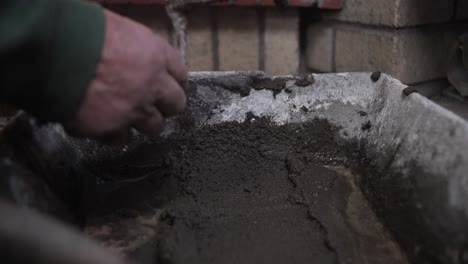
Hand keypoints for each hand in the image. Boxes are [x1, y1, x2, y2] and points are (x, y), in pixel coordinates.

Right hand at [65, 10, 186, 141]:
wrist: (55, 55)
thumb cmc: (83, 32)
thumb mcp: (119, 30)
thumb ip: (135, 49)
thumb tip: (135, 59)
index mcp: (156, 57)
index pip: (180, 73)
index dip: (175, 80)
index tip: (171, 85)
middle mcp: (152, 87)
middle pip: (175, 105)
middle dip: (166, 105)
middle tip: (154, 103)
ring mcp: (134, 111)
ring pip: (153, 127)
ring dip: (143, 123)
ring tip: (128, 117)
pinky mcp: (111, 129)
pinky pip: (120, 139)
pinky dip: (114, 134)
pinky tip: (104, 126)